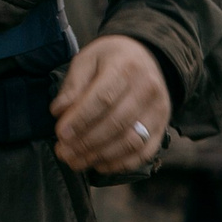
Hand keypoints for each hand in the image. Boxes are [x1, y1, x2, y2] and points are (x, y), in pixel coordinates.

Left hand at [51, 34, 170, 172]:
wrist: (144, 57)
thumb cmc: (109, 59)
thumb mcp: (86, 59)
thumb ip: (73, 85)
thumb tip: (59, 111)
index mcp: (126, 67)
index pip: (103, 98)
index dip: (81, 119)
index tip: (60, 133)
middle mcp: (147, 89)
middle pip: (116, 123)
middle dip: (86, 142)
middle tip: (62, 152)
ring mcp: (159, 110)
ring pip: (131, 141)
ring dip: (100, 156)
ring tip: (75, 161)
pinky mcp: (162, 127)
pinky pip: (144, 152)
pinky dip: (120, 163)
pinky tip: (99, 165)